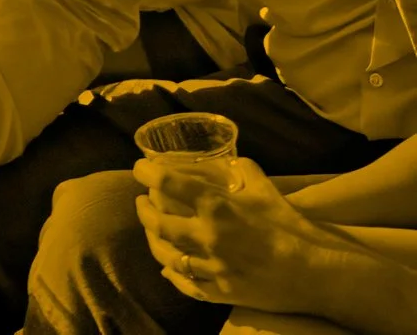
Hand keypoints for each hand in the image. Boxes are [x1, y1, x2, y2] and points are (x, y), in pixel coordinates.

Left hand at [136, 157, 330, 309]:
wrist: (314, 272)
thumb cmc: (288, 223)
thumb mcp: (260, 184)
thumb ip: (233, 168)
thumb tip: (216, 161)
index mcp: (215, 206)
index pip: (165, 183)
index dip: (145, 172)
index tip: (140, 168)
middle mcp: (207, 237)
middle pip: (157, 222)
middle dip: (144, 209)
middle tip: (143, 200)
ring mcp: (212, 268)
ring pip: (166, 255)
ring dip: (154, 239)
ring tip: (152, 230)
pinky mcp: (220, 293)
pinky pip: (186, 285)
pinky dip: (172, 274)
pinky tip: (168, 266)